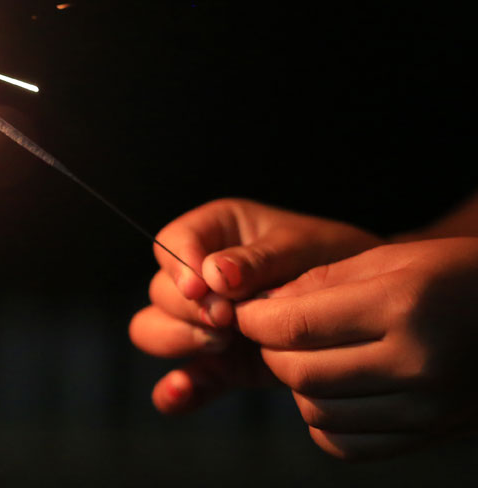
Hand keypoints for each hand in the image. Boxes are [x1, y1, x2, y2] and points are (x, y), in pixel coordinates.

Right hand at [129, 198, 380, 412]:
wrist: (372, 311)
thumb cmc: (338, 259)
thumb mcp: (303, 248)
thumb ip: (257, 260)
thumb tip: (211, 274)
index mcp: (215, 232)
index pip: (172, 242)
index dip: (178, 266)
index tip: (202, 290)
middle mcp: (200, 276)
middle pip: (160, 290)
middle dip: (186, 308)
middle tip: (227, 321)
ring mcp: (205, 322)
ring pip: (154, 328)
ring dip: (179, 339)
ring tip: (223, 344)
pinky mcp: (218, 363)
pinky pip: (182, 378)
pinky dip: (175, 390)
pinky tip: (181, 393)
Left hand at [236, 237, 477, 458]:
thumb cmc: (456, 276)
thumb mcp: (393, 257)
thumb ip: (321, 280)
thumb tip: (262, 305)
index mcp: (401, 307)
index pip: (295, 327)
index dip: (255, 319)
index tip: (247, 310)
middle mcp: (415, 363)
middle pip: (300, 373)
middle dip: (270, 351)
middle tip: (274, 331)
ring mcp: (426, 408)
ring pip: (317, 412)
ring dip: (297, 385)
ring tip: (309, 356)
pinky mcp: (429, 435)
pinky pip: (347, 445)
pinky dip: (324, 421)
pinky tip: (334, 390)